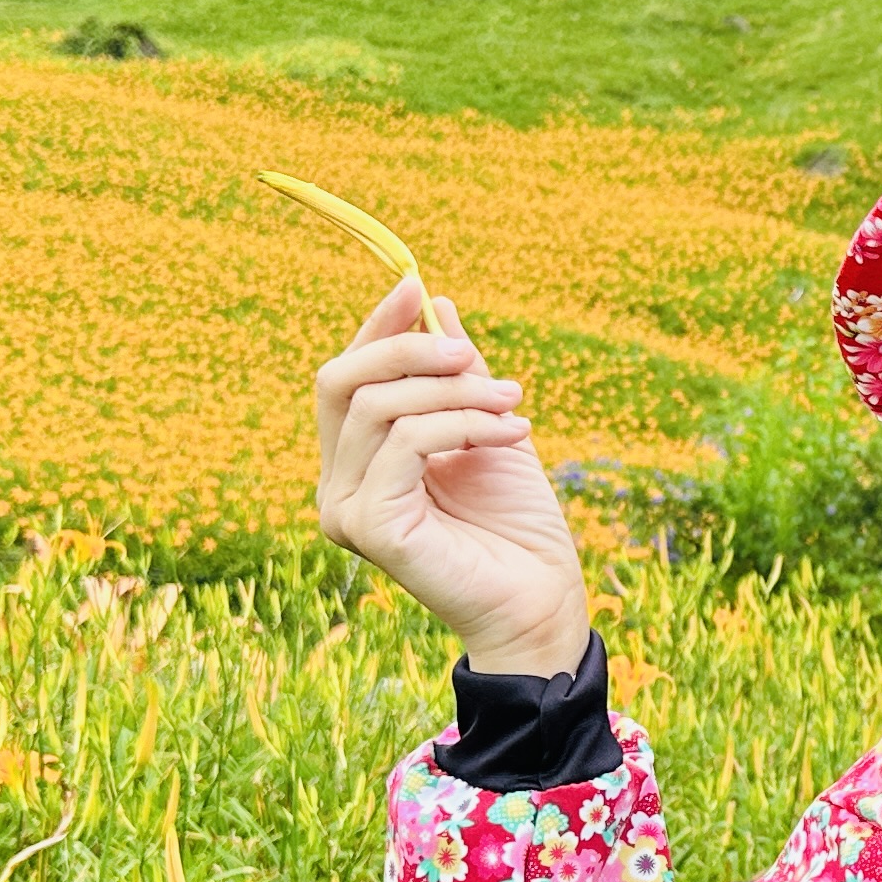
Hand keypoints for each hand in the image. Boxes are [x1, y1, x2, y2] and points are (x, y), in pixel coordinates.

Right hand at [312, 280, 592, 675]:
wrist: (544, 598)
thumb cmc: (516, 522)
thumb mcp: (488, 424)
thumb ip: (456, 372)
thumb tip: (436, 302)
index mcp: (357, 462)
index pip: (346, 379)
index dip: (375, 327)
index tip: (416, 284)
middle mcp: (337, 485)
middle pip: (341, 382)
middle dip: (409, 350)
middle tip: (473, 354)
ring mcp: (344, 510)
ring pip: (382, 407)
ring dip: (459, 392)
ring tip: (515, 403)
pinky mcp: (367, 528)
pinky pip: (405, 444)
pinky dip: (464, 425)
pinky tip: (513, 434)